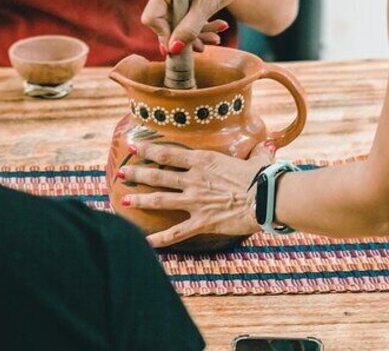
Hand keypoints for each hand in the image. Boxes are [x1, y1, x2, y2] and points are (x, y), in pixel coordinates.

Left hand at [119, 140, 276, 246]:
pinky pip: (176, 232)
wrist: (267, 199)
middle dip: (137, 173)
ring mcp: (195, 201)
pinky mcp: (202, 222)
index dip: (148, 149)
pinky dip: (159, 239)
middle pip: (158, 175)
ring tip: (123, 199)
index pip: (168, 153)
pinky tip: (145, 243)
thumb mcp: (258, 160)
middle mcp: (194, 179)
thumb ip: (257, 152)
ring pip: (160, 199)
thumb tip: (267, 144)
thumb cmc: (263, 178)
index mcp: (203, 161)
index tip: (133, 146)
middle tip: (121, 172)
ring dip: (140, 199)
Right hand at [141, 0, 253, 53]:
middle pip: (165, 23)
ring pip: (177, 24)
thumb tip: (173, 50)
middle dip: (184, 37)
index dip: (164, 36)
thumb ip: (189, 28)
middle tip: (204, 46)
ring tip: (217, 37)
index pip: (152, 18)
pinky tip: (219, 26)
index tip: (182, 48)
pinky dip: (201, 26)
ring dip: (196, 34)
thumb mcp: (208, 4)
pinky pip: (187, 18)